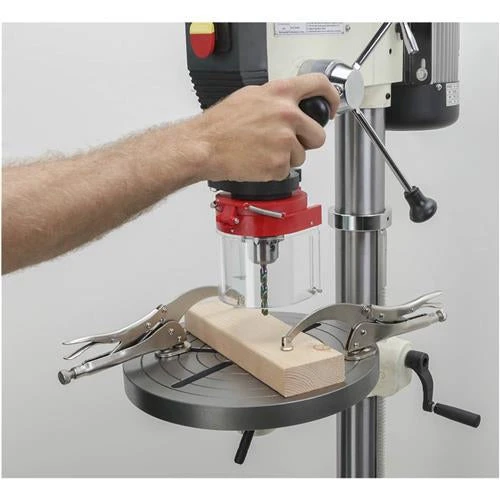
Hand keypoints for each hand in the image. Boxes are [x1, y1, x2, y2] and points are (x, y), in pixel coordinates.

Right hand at [188, 74, 338, 181]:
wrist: (205, 146)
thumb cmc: (220, 124)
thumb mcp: (249, 96)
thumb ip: (274, 98)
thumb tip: (288, 102)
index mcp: (280, 94)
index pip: (319, 87)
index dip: (331, 98)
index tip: (331, 108)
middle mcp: (287, 116)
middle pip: (318, 134)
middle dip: (307, 141)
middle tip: (290, 143)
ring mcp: (285, 142)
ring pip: (301, 156)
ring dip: (287, 157)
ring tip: (263, 152)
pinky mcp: (279, 164)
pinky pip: (286, 170)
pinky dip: (274, 170)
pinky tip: (258, 161)